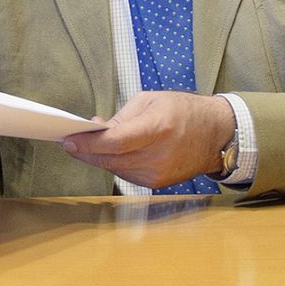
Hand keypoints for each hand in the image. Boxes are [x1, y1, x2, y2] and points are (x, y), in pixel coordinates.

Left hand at [61, 92, 234, 189]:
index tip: (68, 140)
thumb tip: (94, 130)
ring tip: (88, 144)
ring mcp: (159, 173)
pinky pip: (126, 174)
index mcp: (157, 128)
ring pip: (115, 169)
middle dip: (86, 152)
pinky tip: (110, 153)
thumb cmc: (183, 111)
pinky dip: (115, 164)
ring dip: (98, 158)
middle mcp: (158, 155)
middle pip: (111, 159)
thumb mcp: (150, 101)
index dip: (89, 144)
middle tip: (69, 142)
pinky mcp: (158, 184)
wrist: (215, 134)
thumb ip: (120, 118)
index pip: (116, 142)